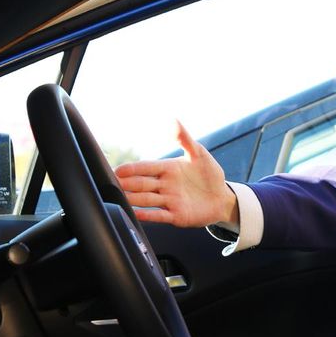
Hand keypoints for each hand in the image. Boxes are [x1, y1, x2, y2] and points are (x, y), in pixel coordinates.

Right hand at [114, 121, 238, 227]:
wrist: (222, 197)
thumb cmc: (210, 174)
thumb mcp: (199, 154)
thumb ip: (185, 139)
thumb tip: (174, 121)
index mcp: (168, 169)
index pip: (146, 167)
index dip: (133, 169)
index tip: (118, 170)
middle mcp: (165, 185)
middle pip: (142, 184)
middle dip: (128, 184)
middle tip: (113, 184)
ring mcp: (169, 201)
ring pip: (147, 199)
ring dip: (134, 199)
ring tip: (121, 199)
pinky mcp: (176, 215)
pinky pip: (159, 215)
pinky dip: (148, 215)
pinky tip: (137, 214)